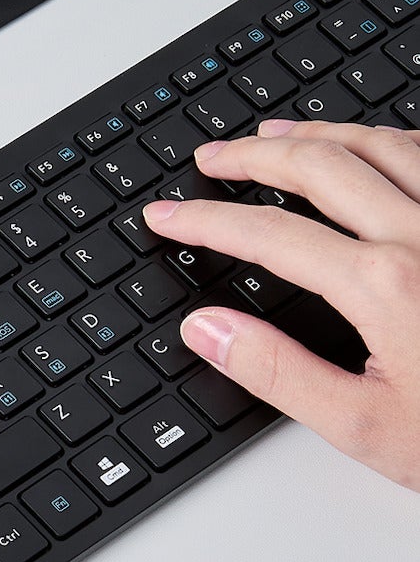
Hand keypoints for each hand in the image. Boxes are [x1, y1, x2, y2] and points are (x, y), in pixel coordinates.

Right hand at [144, 118, 419, 491]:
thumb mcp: (365, 427)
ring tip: (278, 135)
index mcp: (383, 286)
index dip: (205, 220)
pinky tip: (377, 149)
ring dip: (321, 134)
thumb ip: (277, 372)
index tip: (167, 217)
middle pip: (321, 166)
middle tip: (211, 160)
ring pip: (385, 146)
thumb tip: (207, 328)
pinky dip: (394, 142)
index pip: (266, 233)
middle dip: (252, 155)